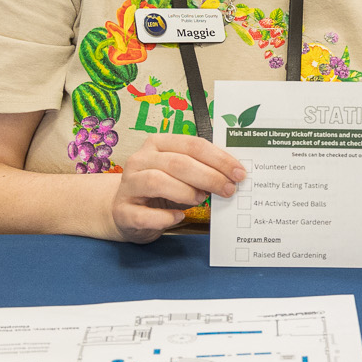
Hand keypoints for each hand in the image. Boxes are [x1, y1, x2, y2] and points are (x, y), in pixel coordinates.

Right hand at [107, 135, 245, 243]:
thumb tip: (232, 176)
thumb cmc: (160, 190)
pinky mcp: (122, 211)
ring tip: (200, 200)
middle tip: (228, 190)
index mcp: (158, 144)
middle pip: (177, 163)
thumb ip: (202, 171)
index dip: (219, 159)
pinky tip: (178, 217)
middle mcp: (140, 160)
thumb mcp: (182, 175)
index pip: (192, 145)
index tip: (239, 173)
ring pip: (157, 181)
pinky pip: (144, 214)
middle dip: (209, 176)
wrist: (124, 211)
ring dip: (185, 192)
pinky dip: (164, 217)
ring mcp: (128, 185)